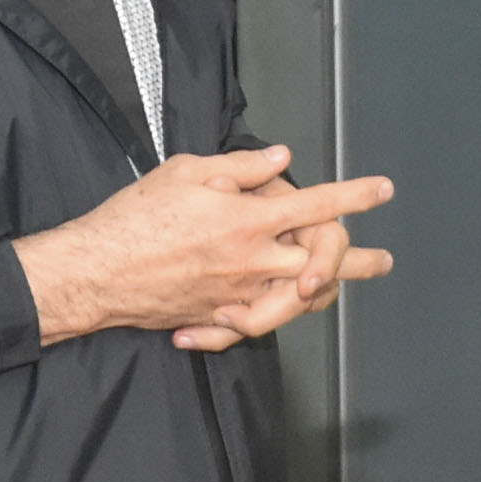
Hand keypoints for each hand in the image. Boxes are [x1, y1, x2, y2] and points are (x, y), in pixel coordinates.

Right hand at [14, 144, 399, 347]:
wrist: (97, 271)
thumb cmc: (135, 217)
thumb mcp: (185, 172)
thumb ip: (242, 167)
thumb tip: (282, 160)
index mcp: (247, 218)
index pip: (316, 204)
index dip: (354, 196)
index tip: (381, 190)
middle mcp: (252, 260)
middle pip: (323, 262)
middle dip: (358, 260)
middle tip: (383, 261)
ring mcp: (238, 293)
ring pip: (300, 297)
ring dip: (328, 291)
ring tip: (345, 288)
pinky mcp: (219, 316)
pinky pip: (260, 321)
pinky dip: (276, 314)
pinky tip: (287, 307)